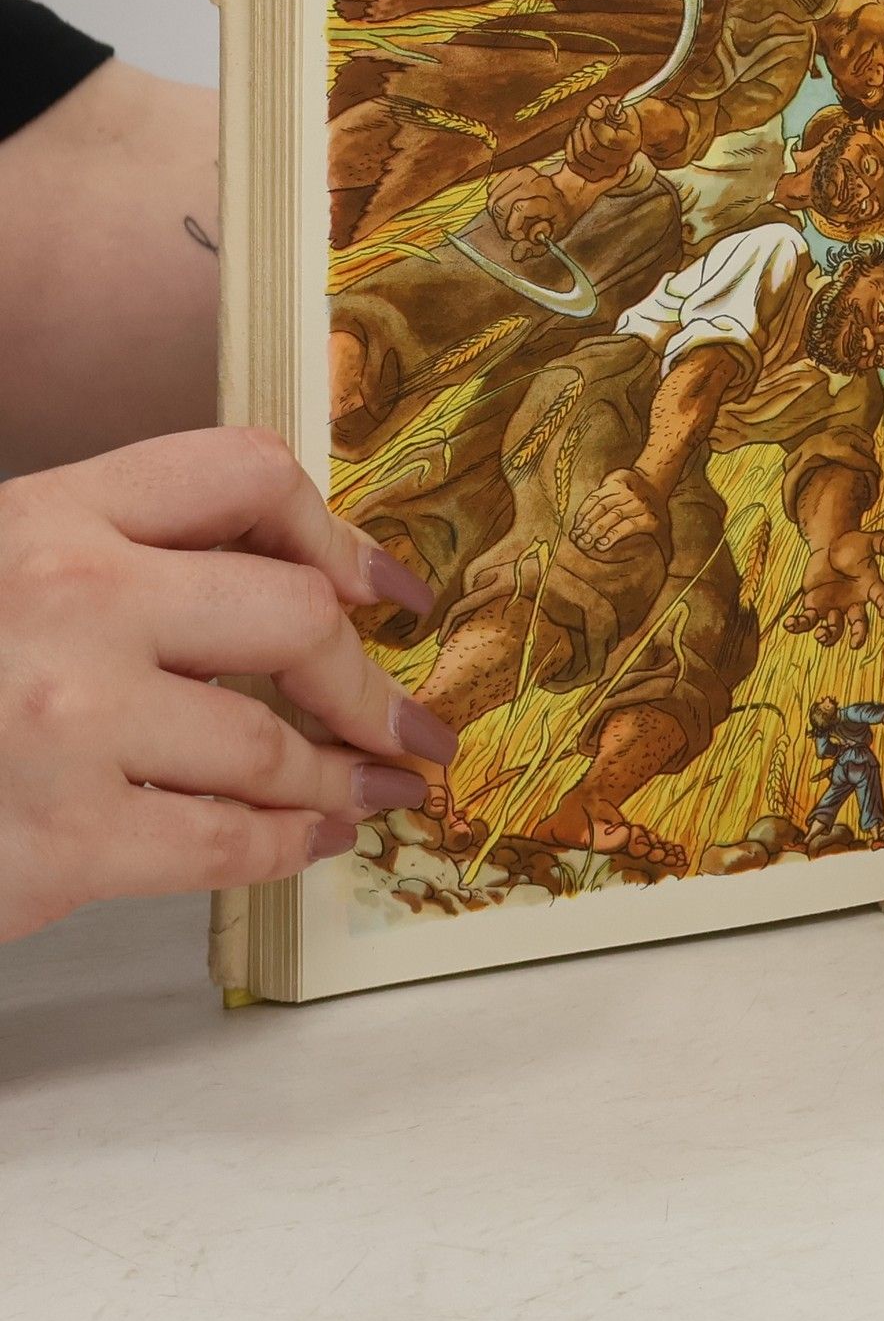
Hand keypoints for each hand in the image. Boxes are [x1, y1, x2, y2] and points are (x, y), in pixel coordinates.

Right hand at [0, 429, 454, 943]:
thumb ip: (128, 561)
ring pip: (272, 744)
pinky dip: (287, 846)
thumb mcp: (7, 572)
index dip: (339, 532)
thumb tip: (307, 589)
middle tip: (407, 720)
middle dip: (364, 680)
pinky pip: (225, 842)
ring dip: (341, 775)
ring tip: (375, 787)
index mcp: (54, 515)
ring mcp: (65, 720)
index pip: (244, 475)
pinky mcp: (60, 839)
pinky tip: (313, 841)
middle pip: (292, 613)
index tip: (388, 590)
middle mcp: (68, 599)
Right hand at [487, 167, 571, 261]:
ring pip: (492, 197)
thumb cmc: (558, 218)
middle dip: (501, 224)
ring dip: (496, 214)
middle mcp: (537, 184)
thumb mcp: (552, 238)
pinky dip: (493, 200)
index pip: (519, 209)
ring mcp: (525, 174)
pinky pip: (491, 188)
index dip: (513, 228)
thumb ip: (534, 248)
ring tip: (509, 220)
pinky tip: (505, 206)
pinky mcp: (513, 170)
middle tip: (511, 231)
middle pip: (500, 205)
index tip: (518, 237)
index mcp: (549, 201)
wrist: (567, 194)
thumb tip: (516, 254)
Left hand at [565, 94, 646, 182]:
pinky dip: (569, 150)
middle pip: (592, 148)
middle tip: (584, 120)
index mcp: (630, 142)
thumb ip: (603, 104)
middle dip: (583, 129)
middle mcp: (622, 160)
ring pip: (582, 156)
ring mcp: (608, 170)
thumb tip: (591, 112)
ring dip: (575, 137)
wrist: (623, 130)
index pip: (607, 139)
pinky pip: (575, 165)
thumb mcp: (614, 104)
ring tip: (579, 127)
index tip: (593, 118)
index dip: (594, 125)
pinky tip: (574, 138)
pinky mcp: (595, 174)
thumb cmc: (618, 116)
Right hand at [570, 468, 668, 553]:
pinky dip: (584, 510)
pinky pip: (596, 496)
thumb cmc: (652, 517)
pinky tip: (577, 524)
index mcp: (650, 517)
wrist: (654, 484)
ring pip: (602, 505)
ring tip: (576, 536)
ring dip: (587, 521)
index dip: (613, 536)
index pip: (629, 526)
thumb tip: (654, 571)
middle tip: (583, 543)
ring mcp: (626, 490)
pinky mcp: (614, 481)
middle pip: (614, 515)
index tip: (599, 547)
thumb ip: (660, 551)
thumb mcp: (663, 533)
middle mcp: (639, 502)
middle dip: (596, 530)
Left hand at [788, 527, 883, 647]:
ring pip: (834, 629)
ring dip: (829, 634)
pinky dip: (798, 625)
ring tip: (822, 633)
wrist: (832, 546)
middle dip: (858, 635)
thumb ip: (882, 542)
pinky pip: (807, 620)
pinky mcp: (815, 606)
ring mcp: (834, 607)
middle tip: (855, 644)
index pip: (881, 598)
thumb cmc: (854, 545)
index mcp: (870, 588)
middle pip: (859, 625)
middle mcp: (854, 603)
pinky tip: (789, 624)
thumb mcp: (869, 540)